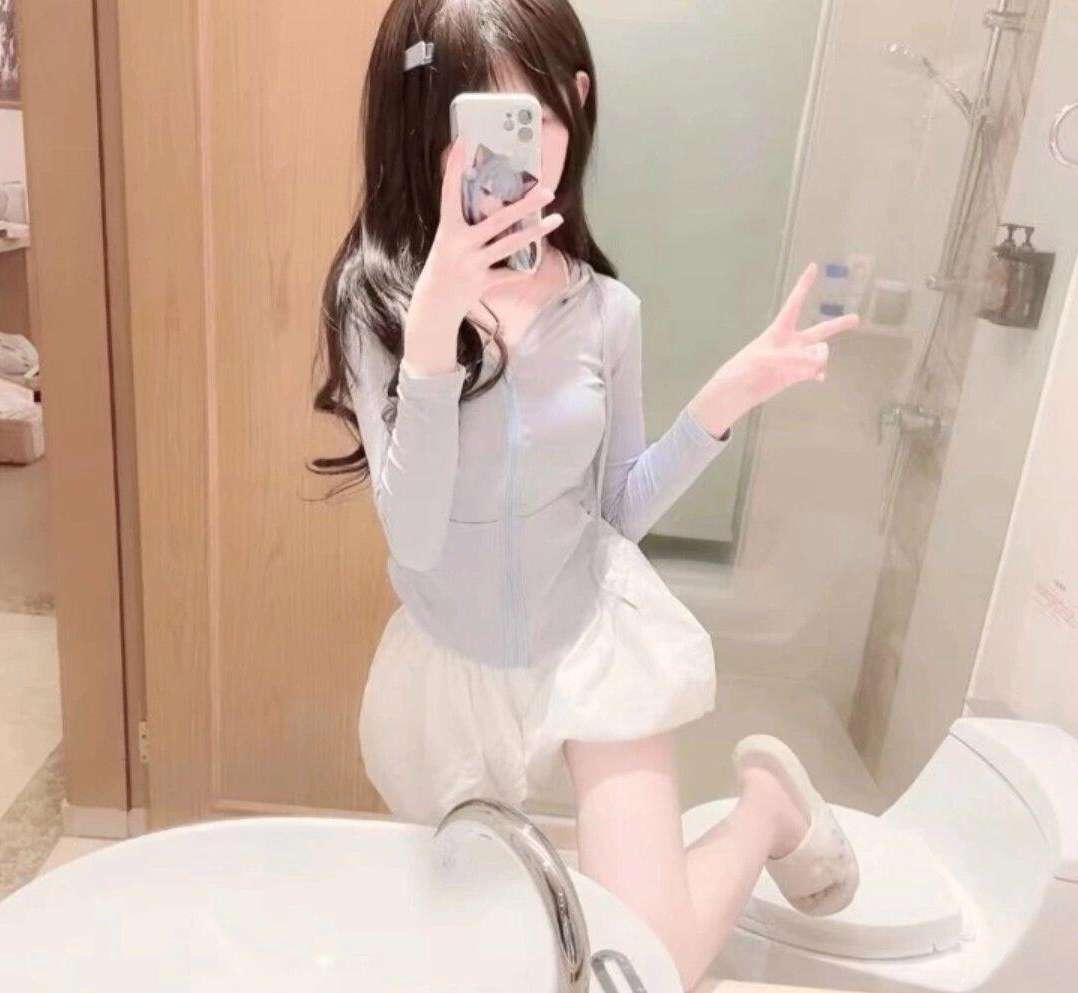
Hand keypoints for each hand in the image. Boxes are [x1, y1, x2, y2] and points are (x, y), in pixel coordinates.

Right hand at [402, 137, 564, 375]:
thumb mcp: (449, 240)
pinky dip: (521, 271)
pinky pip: (508, 274)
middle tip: (547, 190)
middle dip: (524, 204)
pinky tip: (534, 266)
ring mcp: (471, 264)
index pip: (450, 191)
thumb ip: (467, 222)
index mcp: (448, 228)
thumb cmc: (445, 265)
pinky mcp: (481, 282)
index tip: (463, 140)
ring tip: (556, 219)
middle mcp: (459, 244)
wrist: (434, 303)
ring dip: (535, 232)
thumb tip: (494, 201)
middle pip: (497, 220)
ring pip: (509, 245)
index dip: (454, 166)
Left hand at [686, 263, 859, 436]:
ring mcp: (795, 359)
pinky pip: (815, 371)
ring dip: (819, 360)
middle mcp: (791, 342)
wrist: (735, 392)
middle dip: (838, 325)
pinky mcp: (795, 375)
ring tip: (810, 369)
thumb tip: (817, 362)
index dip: (803, 285)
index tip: (812, 266)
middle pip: (819, 330)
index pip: (794, 303)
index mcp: (778, 329)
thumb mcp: (764, 359)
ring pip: (819, 354)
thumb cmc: (743, 369)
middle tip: (856, 318)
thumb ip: (791, 358)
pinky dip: (819, 373)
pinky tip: (819, 378)